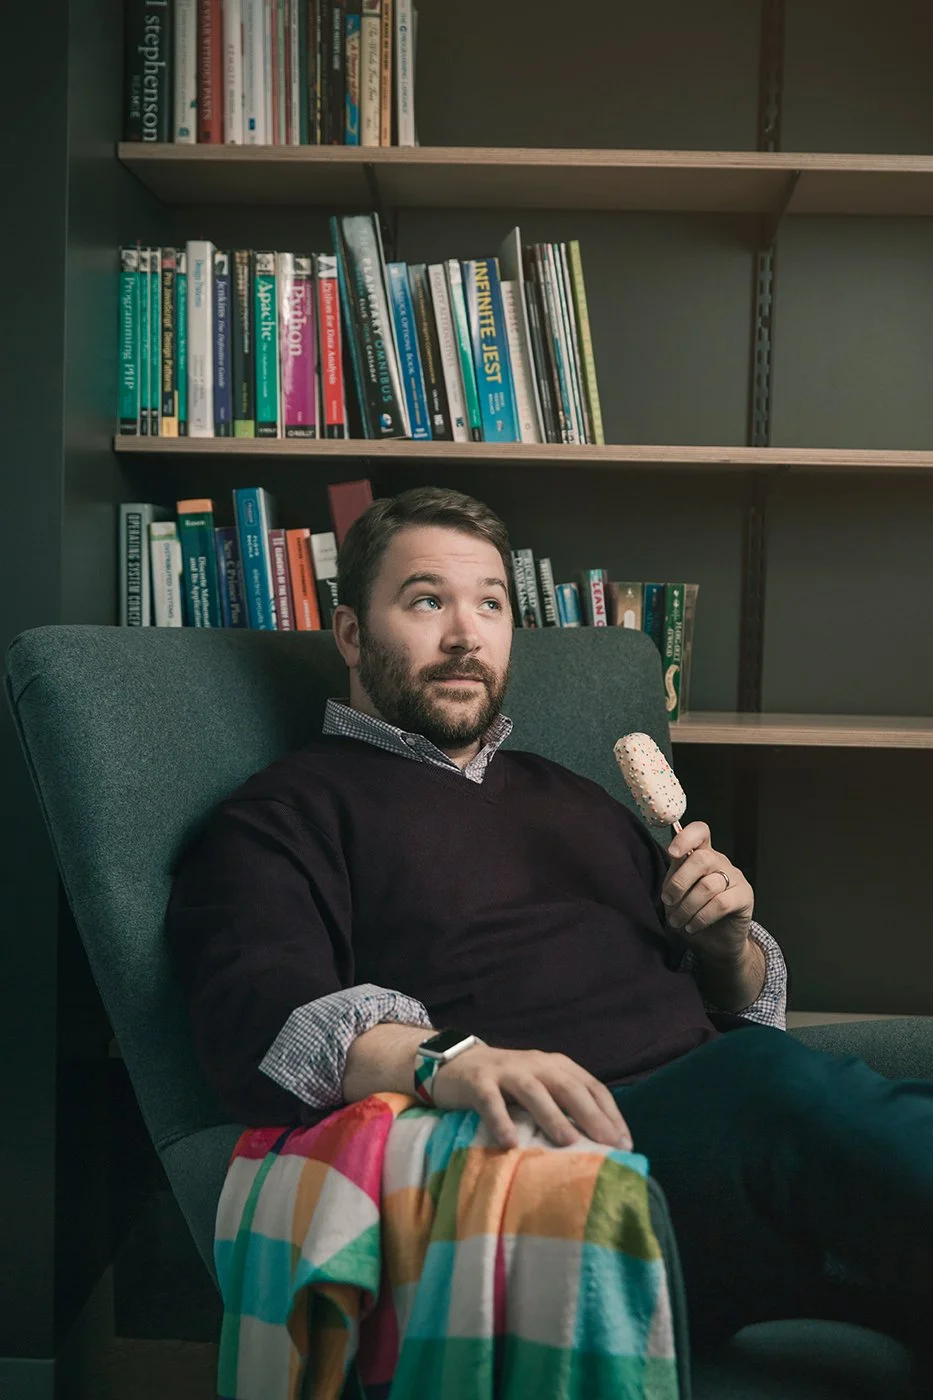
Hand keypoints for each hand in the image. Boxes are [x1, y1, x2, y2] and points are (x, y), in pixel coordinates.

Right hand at [431, 1044, 633, 1152]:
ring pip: (534, 1091)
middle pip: (569, 1087)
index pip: (592, 1087)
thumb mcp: (541, 1087)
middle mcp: (536, 1064)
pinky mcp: (478, 1081)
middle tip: (609, 1146)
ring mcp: (506, 1071)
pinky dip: (501, 1120)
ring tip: (568, 1143)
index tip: (625, 1144)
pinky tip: (509, 1143)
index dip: (610, 1114)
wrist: (456, 1062)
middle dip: (591, 1116)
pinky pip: (491, 1101)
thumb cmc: (507, 1084)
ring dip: (552, 1116)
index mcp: (557, 1065)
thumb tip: (598, 1145)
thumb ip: (564, 1106)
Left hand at [662, 821, 753, 962]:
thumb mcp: (678, 893)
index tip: (672, 853)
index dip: (685, 837)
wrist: (716, 942)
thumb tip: (672, 858)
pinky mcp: (745, 896)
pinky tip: (692, 926)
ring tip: (678, 921)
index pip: (700, 831)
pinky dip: (701, 917)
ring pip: (708, 885)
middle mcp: (720, 862)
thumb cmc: (693, 913)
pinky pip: (721, 904)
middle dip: (679, 882)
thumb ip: (674, 875)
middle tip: (668, 901)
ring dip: (687, 906)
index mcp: (702, 854)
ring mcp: (735, 877)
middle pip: (701, 858)